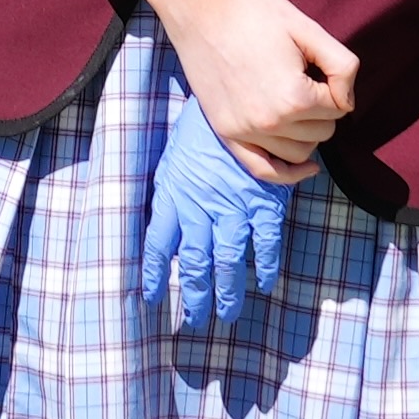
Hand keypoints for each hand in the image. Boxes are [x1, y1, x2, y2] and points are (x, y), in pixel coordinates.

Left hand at [140, 113, 294, 336]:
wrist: (235, 99)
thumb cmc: (201, 126)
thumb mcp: (174, 156)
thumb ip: (170, 190)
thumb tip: (167, 222)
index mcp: (173, 194)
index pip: (158, 244)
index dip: (154, 274)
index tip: (151, 297)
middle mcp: (200, 206)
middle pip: (194, 262)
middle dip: (193, 295)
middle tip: (194, 319)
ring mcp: (233, 205)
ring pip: (227, 260)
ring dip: (227, 292)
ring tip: (227, 314)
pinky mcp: (264, 200)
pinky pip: (265, 241)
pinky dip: (266, 265)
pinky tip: (264, 283)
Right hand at [156, 0, 363, 180]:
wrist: (201, 9)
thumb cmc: (255, 13)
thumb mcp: (308, 29)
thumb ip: (342, 65)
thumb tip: (347, 101)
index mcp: (294, 97)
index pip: (338, 108)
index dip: (335, 86)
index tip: (318, 66)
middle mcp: (270, 122)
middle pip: (322, 131)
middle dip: (324, 110)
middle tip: (309, 81)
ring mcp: (245, 131)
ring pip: (300, 152)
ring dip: (309, 133)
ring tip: (300, 106)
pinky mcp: (227, 133)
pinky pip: (264, 170)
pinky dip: (288, 174)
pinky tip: (308, 168)